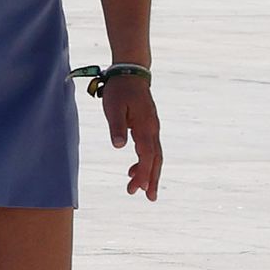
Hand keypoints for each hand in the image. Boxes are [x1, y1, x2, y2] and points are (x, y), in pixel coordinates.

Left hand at [103, 77, 161, 200]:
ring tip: (140, 189)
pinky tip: (133, 169)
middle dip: (151, 179)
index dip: (144, 173)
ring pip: (154, 155)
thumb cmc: (120, 90)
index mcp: (145, 127)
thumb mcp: (114, 107)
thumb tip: (119, 146)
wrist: (131, 72)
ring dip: (149, 172)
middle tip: (148, 197)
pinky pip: (150, 148)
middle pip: (155, 159)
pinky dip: (144, 161)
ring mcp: (152, 128)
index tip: (138, 188)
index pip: (147, 156)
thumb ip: (116, 126)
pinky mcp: (148, 125)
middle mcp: (152, 129)